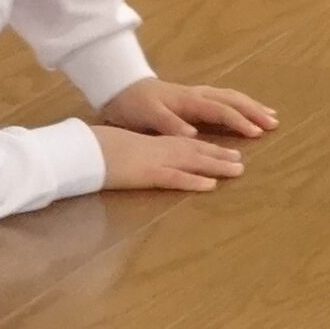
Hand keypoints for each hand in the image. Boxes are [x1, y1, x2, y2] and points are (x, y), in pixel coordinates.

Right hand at [93, 122, 248, 194]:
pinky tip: (210, 186)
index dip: (212, 148)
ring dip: (217, 166)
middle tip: (242, 162)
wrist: (87, 148)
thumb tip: (151, 161)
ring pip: (195, 162)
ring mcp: (159, 160)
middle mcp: (164, 149)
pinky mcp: (149, 174)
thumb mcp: (131, 150)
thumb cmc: (104, 149)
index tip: (231, 152)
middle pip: (199, 151)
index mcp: (159, 142)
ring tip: (238, 171)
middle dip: (222, 156)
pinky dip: (194, 181)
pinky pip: (176, 178)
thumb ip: (145, 154)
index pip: (192, 144)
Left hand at [103, 77, 276, 140]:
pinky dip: (241, 104)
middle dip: (254, 111)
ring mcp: (199, 94)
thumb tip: (193, 134)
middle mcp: (199, 95)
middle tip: (274, 123)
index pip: (221, 110)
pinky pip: (225, 98)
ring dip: (252, 106)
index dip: (240, 121)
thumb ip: (169, 124)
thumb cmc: (134, 105)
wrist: (120, 88)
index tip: (256, 133)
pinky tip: (248, 110)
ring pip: (232, 97)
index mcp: (190, 101)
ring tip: (270, 116)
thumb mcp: (147, 116)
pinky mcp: (196, 97)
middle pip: (233, 100)